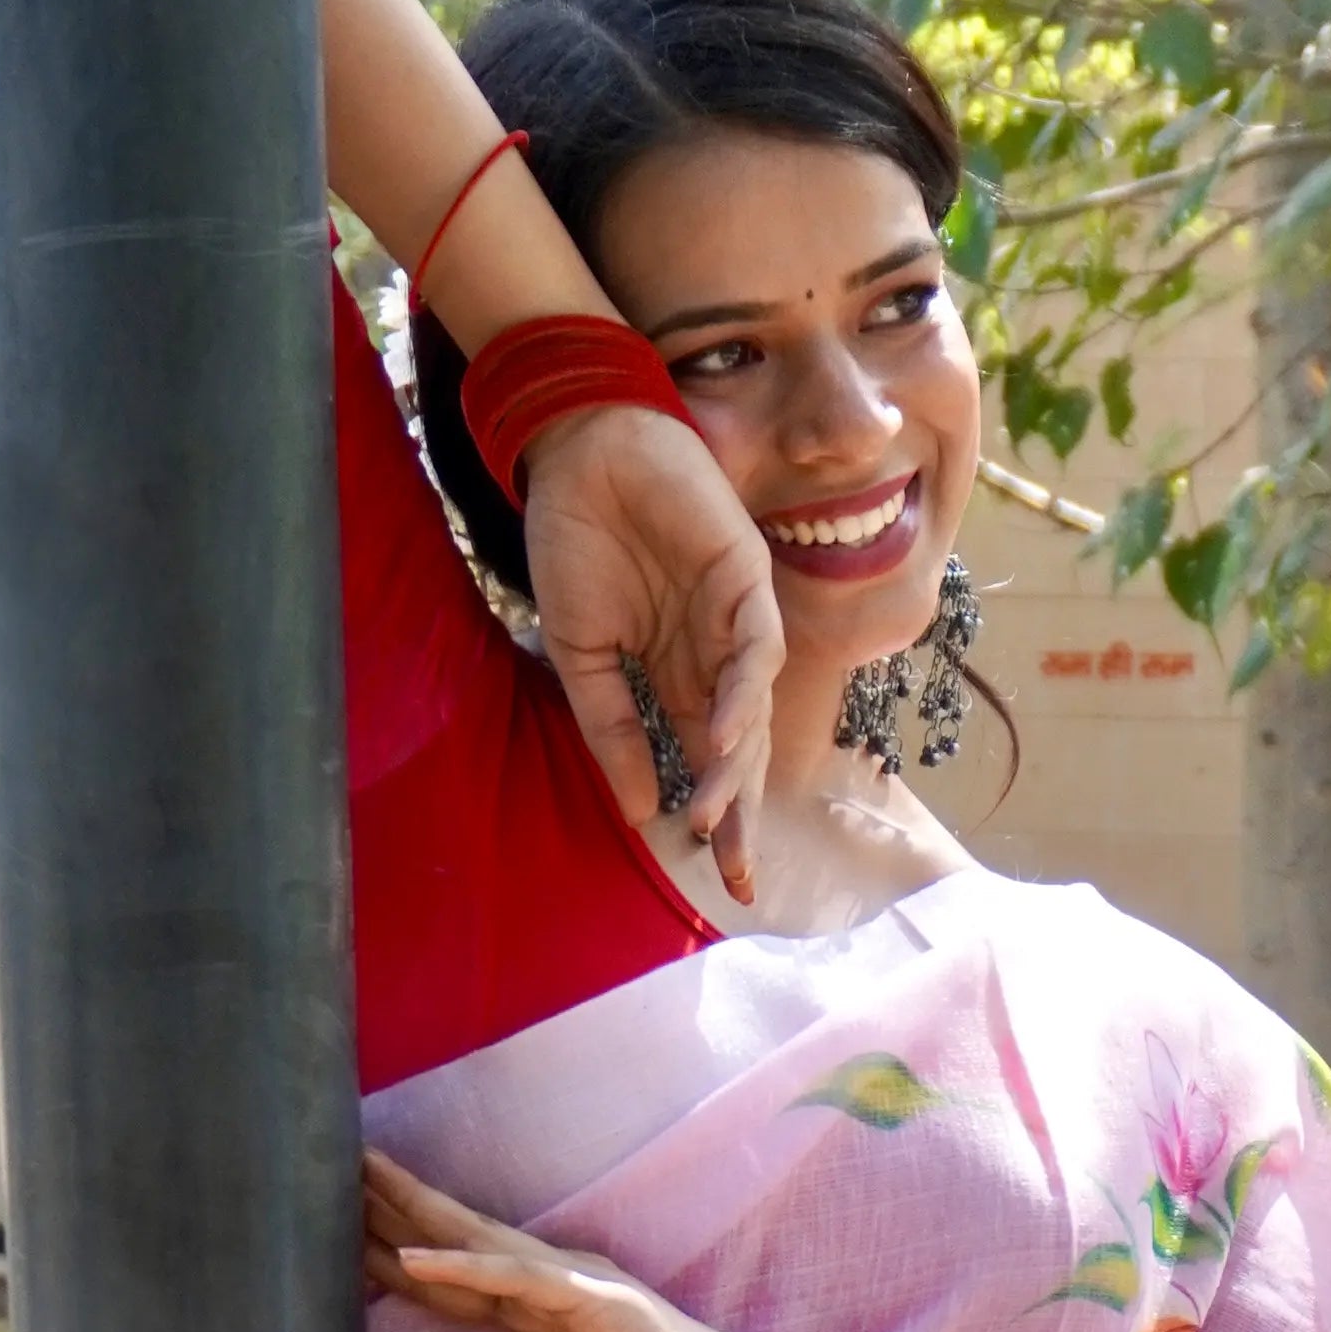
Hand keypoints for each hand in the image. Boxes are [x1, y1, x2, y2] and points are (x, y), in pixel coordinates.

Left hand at [365, 1154, 994, 1331]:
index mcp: (535, 1312)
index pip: (445, 1276)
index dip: (383, 1252)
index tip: (318, 1230)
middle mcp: (550, 1285)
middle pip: (451, 1239)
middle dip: (386, 1207)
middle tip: (314, 1166)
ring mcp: (576, 1289)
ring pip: (480, 1242)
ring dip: (415, 1213)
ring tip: (354, 1181)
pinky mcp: (603, 1307)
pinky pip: (525, 1283)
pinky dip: (469, 1269)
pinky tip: (416, 1258)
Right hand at [515, 406, 777, 903]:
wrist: (579, 453)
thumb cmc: (577, 543)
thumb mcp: (582, 657)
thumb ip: (612, 730)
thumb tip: (641, 813)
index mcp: (679, 677)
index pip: (708, 760)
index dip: (717, 816)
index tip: (714, 878)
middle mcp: (716, 656)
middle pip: (743, 748)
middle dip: (741, 812)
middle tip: (735, 873)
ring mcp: (736, 617)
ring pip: (751, 707)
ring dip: (733, 764)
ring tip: (711, 812)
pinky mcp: (746, 576)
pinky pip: (754, 648)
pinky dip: (738, 695)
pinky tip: (718, 735)